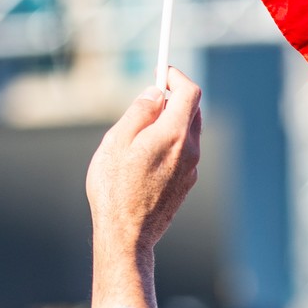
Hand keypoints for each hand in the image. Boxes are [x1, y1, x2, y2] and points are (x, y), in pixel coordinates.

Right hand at [85, 67, 201, 307]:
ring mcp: (191, 169)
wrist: (127, 236)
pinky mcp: (186, 184)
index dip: (175, 76)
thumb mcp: (117, 141)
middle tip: (149, 97)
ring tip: (141, 131)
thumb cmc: (115, 189)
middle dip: (174, 97)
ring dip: (171, 121)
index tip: (160, 71)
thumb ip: (139, 112)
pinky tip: (146, 155)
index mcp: (174, 134)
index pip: (189, 91)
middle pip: (192, 110)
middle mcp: (190, 150)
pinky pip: (184, 152)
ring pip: (188, 132)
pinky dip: (171, 142)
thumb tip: (155, 93)